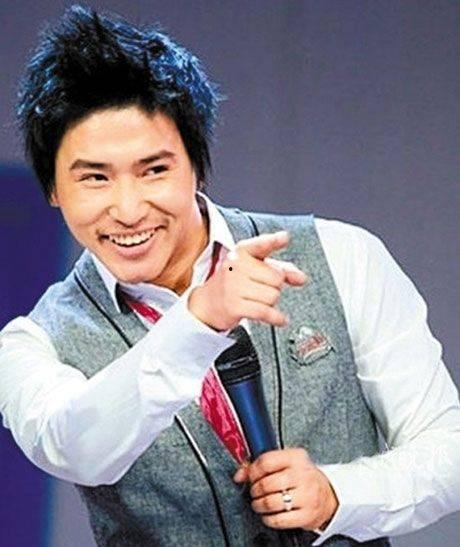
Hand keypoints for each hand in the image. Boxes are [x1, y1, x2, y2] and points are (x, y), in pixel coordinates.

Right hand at [188, 231, 306, 330]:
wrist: (207, 303)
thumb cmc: (234, 283)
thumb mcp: (255, 269)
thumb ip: (281, 269)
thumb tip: (301, 278)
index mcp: (241, 252)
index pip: (260, 245)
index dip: (273, 241)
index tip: (284, 238)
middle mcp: (236, 266)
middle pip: (276, 277)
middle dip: (275, 286)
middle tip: (261, 288)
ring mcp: (233, 286)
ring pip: (273, 296)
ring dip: (271, 302)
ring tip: (257, 300)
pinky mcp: (234, 305)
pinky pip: (265, 311)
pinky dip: (276, 317)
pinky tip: (279, 319)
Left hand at [233, 448, 338, 530]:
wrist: (328, 496)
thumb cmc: (302, 477)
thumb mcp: (286, 463)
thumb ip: (261, 464)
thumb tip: (239, 475)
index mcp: (296, 457)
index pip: (266, 461)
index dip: (253, 471)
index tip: (250, 476)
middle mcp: (302, 475)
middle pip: (266, 483)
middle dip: (255, 490)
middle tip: (255, 492)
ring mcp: (306, 496)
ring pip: (270, 502)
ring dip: (258, 505)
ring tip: (259, 504)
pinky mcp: (307, 515)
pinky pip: (278, 520)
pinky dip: (268, 519)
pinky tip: (268, 515)